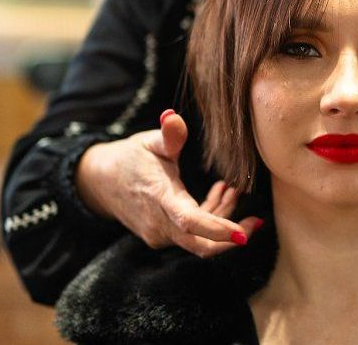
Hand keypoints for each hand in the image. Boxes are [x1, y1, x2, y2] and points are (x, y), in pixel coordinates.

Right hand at [75, 110, 260, 255]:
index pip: (191, 221)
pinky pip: (190, 234)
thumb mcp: (149, 141)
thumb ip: (168, 134)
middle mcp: (159, 223)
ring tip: (233, 189)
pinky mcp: (161, 235)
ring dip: (221, 217)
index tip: (243, 235)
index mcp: (160, 198)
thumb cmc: (130, 157)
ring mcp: (159, 233)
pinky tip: (219, 194)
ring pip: (198, 237)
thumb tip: (172, 116)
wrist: (100, 181)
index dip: (217, 230)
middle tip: (256, 221)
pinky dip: (209, 218)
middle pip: (200, 243)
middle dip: (231, 236)